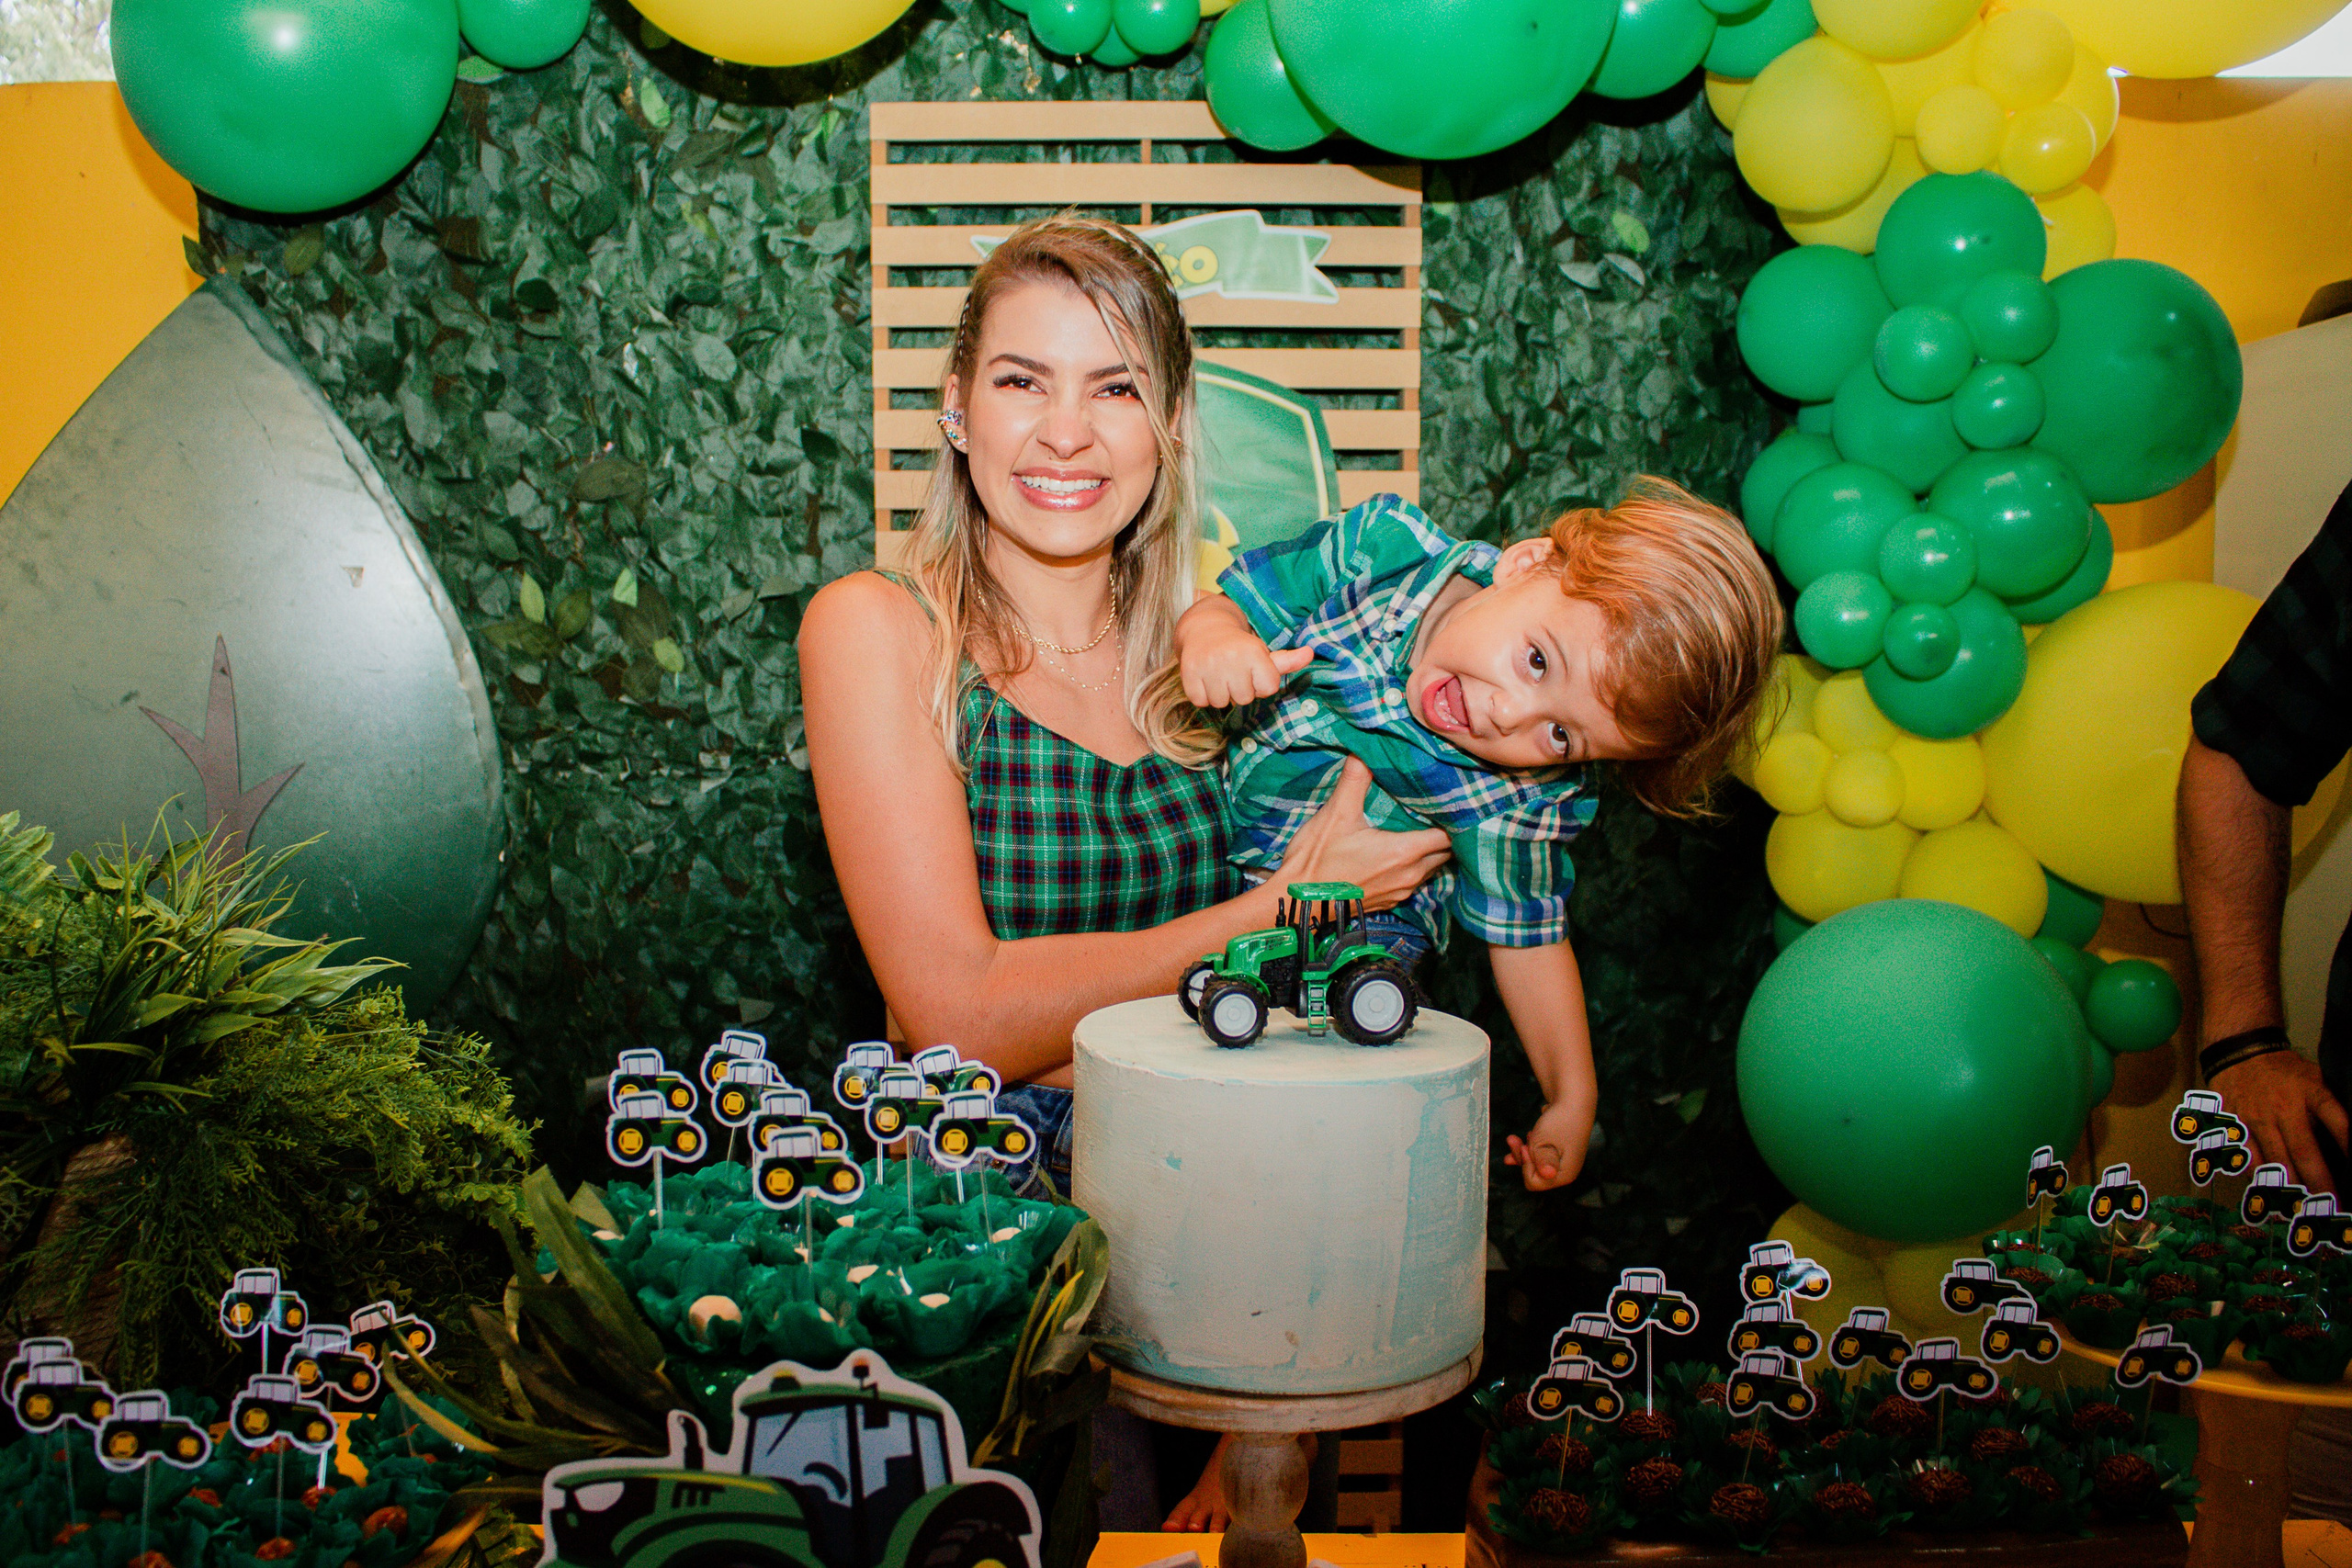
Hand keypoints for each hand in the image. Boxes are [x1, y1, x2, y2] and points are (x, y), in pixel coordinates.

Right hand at [1177, 595, 1311, 706]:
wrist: (1204, 629)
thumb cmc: (1239, 647)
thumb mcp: (1263, 652)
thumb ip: (1287, 660)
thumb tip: (1310, 653)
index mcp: (1253, 652)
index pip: (1268, 689)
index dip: (1261, 683)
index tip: (1252, 671)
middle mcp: (1231, 657)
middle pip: (1244, 699)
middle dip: (1240, 690)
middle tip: (1233, 672)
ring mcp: (1208, 665)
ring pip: (1221, 703)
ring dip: (1221, 693)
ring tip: (1219, 675)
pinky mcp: (1188, 673)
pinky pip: (1201, 702)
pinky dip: (1202, 695)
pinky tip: (1205, 678)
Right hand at [1274, 756, 1450, 911]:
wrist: (1297, 903)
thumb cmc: (1316, 861)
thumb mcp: (1336, 814)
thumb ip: (1355, 779)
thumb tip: (1363, 749)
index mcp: (1404, 852)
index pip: (1449, 835)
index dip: (1455, 817)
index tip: (1451, 800)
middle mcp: (1410, 875)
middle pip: (1445, 852)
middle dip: (1447, 832)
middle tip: (1439, 809)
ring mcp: (1401, 891)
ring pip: (1432, 867)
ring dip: (1431, 850)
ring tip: (1424, 827)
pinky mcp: (1390, 901)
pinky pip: (1415, 880)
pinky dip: (1417, 865)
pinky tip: (1402, 851)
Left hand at [1506, 1101, 1590, 1191]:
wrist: (1573, 1099)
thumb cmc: (1560, 1120)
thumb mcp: (1544, 1142)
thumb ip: (1541, 1162)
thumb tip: (1547, 1174)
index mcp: (1565, 1174)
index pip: (1535, 1183)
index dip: (1526, 1165)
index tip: (1526, 1147)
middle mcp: (1565, 1171)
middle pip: (1534, 1175)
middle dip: (1522, 1157)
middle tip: (1514, 1140)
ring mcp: (1562, 1160)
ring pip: (1534, 1164)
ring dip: (1523, 1150)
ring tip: (1516, 1137)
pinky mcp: (1558, 1150)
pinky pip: (1538, 1155)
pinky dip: (1528, 1149)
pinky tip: (1518, 1143)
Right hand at [2213, 1050, 2347, 1194]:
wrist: (2238, 1053)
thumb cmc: (2283, 1071)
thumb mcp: (2314, 1079)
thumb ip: (2329, 1106)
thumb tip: (2349, 1139)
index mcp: (2310, 1093)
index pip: (2337, 1121)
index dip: (2349, 1144)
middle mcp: (2283, 1108)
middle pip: (2304, 1151)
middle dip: (2320, 1182)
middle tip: (2332, 1205)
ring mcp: (2257, 1119)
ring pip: (2275, 1161)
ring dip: (2291, 1187)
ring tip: (2304, 1208)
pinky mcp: (2236, 1127)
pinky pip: (2250, 1159)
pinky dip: (2262, 1178)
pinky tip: (2271, 1193)